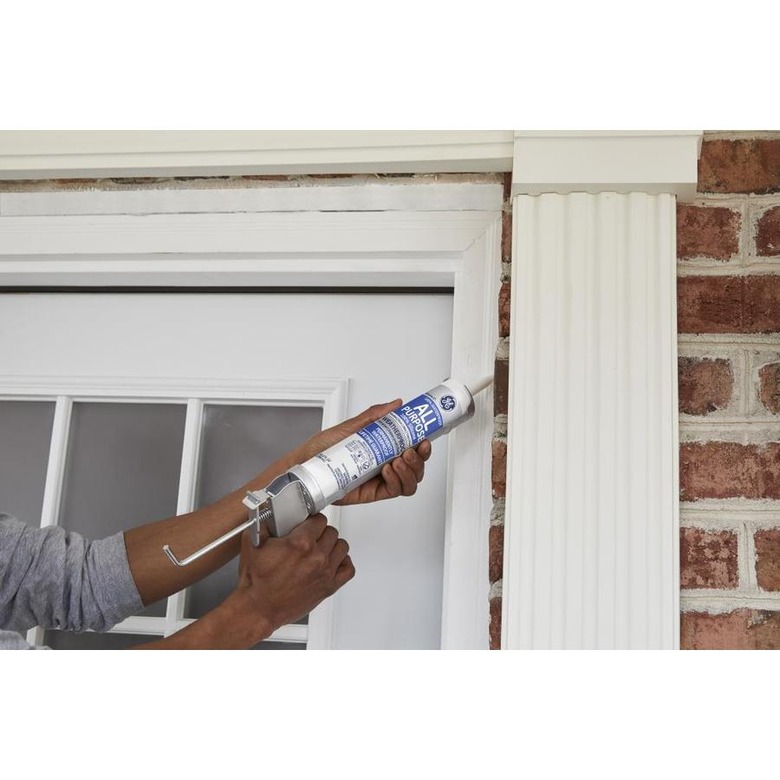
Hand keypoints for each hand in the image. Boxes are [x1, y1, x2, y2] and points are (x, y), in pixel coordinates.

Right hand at [136, 514, 353, 648]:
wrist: (253, 612)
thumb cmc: (250, 582)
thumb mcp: (251, 545)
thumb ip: (259, 521)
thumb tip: (257, 501)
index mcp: (297, 543)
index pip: (318, 516)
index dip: (310, 517)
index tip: (304, 520)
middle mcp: (315, 557)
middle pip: (330, 531)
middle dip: (318, 532)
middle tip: (305, 537)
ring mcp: (324, 573)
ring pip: (340, 546)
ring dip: (330, 546)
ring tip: (314, 550)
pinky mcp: (329, 587)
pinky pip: (347, 568)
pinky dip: (340, 563)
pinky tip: (326, 563)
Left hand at [299, 400, 431, 505]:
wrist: (307, 465)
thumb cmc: (324, 447)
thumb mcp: (351, 426)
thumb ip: (375, 415)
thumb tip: (396, 404)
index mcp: (384, 447)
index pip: (412, 448)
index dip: (423, 446)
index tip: (424, 438)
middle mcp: (385, 463)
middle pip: (416, 467)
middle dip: (419, 459)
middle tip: (410, 450)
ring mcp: (380, 479)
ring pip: (410, 481)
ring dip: (410, 471)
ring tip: (398, 460)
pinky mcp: (373, 492)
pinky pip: (394, 490)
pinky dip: (396, 481)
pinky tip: (388, 470)